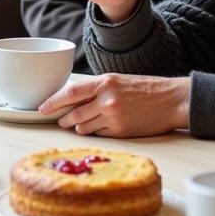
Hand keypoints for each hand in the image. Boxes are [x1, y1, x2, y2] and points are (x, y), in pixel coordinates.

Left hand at [38, 73, 189, 135]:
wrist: (172, 100)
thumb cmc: (145, 89)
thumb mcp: (117, 81)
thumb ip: (96, 89)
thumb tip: (72, 101)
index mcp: (105, 82)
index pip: (70, 93)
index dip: (53, 102)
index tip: (42, 108)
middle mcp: (107, 99)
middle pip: (74, 114)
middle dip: (63, 120)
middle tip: (59, 121)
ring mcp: (114, 117)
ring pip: (84, 127)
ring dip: (79, 127)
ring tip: (81, 124)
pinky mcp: (121, 132)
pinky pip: (99, 135)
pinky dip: (96, 132)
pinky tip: (102, 127)